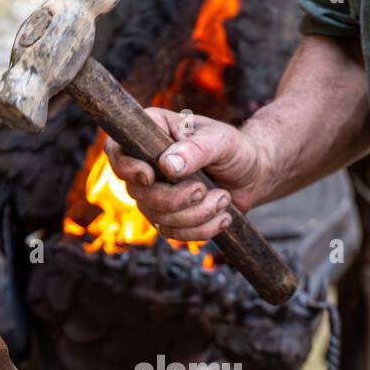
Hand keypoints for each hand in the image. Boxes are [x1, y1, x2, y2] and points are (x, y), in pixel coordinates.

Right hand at [104, 107, 272, 240]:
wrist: (253, 174)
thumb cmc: (235, 149)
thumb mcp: (221, 141)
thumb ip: (196, 149)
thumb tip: (167, 165)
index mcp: (151, 134)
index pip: (116, 151)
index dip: (126, 167)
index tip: (150, 175)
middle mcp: (147, 164)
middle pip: (138, 192)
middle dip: (175, 199)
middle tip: (206, 189)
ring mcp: (155, 193)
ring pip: (158, 217)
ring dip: (196, 215)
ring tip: (223, 199)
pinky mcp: (169, 217)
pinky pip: (173, 234)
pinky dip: (202, 230)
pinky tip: (223, 216)